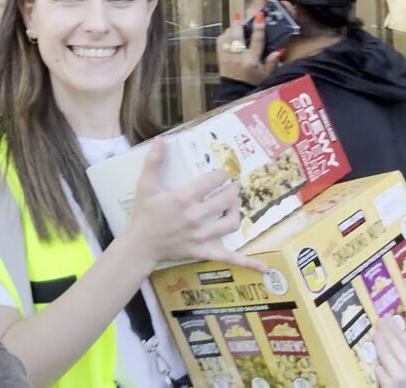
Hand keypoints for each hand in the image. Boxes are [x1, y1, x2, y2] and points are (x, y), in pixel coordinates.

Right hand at [121, 139, 266, 272]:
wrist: (140, 244)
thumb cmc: (144, 214)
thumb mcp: (145, 185)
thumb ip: (154, 162)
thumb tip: (162, 139)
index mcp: (183, 199)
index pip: (211, 181)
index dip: (221, 175)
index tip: (223, 173)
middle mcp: (195, 216)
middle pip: (226, 200)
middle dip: (233, 190)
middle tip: (234, 186)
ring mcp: (202, 236)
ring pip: (231, 223)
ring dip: (237, 211)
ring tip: (235, 205)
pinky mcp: (204, 251)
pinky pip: (229, 258)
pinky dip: (248, 263)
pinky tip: (264, 267)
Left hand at [217, 12, 279, 85]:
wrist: (236, 92)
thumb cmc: (253, 82)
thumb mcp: (266, 74)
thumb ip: (272, 62)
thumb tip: (279, 51)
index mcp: (251, 60)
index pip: (256, 40)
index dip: (259, 27)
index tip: (260, 15)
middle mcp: (238, 56)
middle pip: (237, 35)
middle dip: (239, 23)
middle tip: (242, 15)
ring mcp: (227, 56)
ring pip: (227, 36)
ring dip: (231, 28)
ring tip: (236, 25)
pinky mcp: (220, 57)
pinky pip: (219, 41)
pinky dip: (224, 35)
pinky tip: (229, 34)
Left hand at [373, 317, 405, 387]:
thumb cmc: (404, 375)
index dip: (400, 331)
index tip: (388, 317)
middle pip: (402, 351)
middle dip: (391, 335)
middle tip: (380, 321)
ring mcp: (400, 380)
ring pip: (391, 362)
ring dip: (383, 347)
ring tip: (376, 335)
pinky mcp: (390, 387)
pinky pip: (384, 376)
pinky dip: (380, 371)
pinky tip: (377, 366)